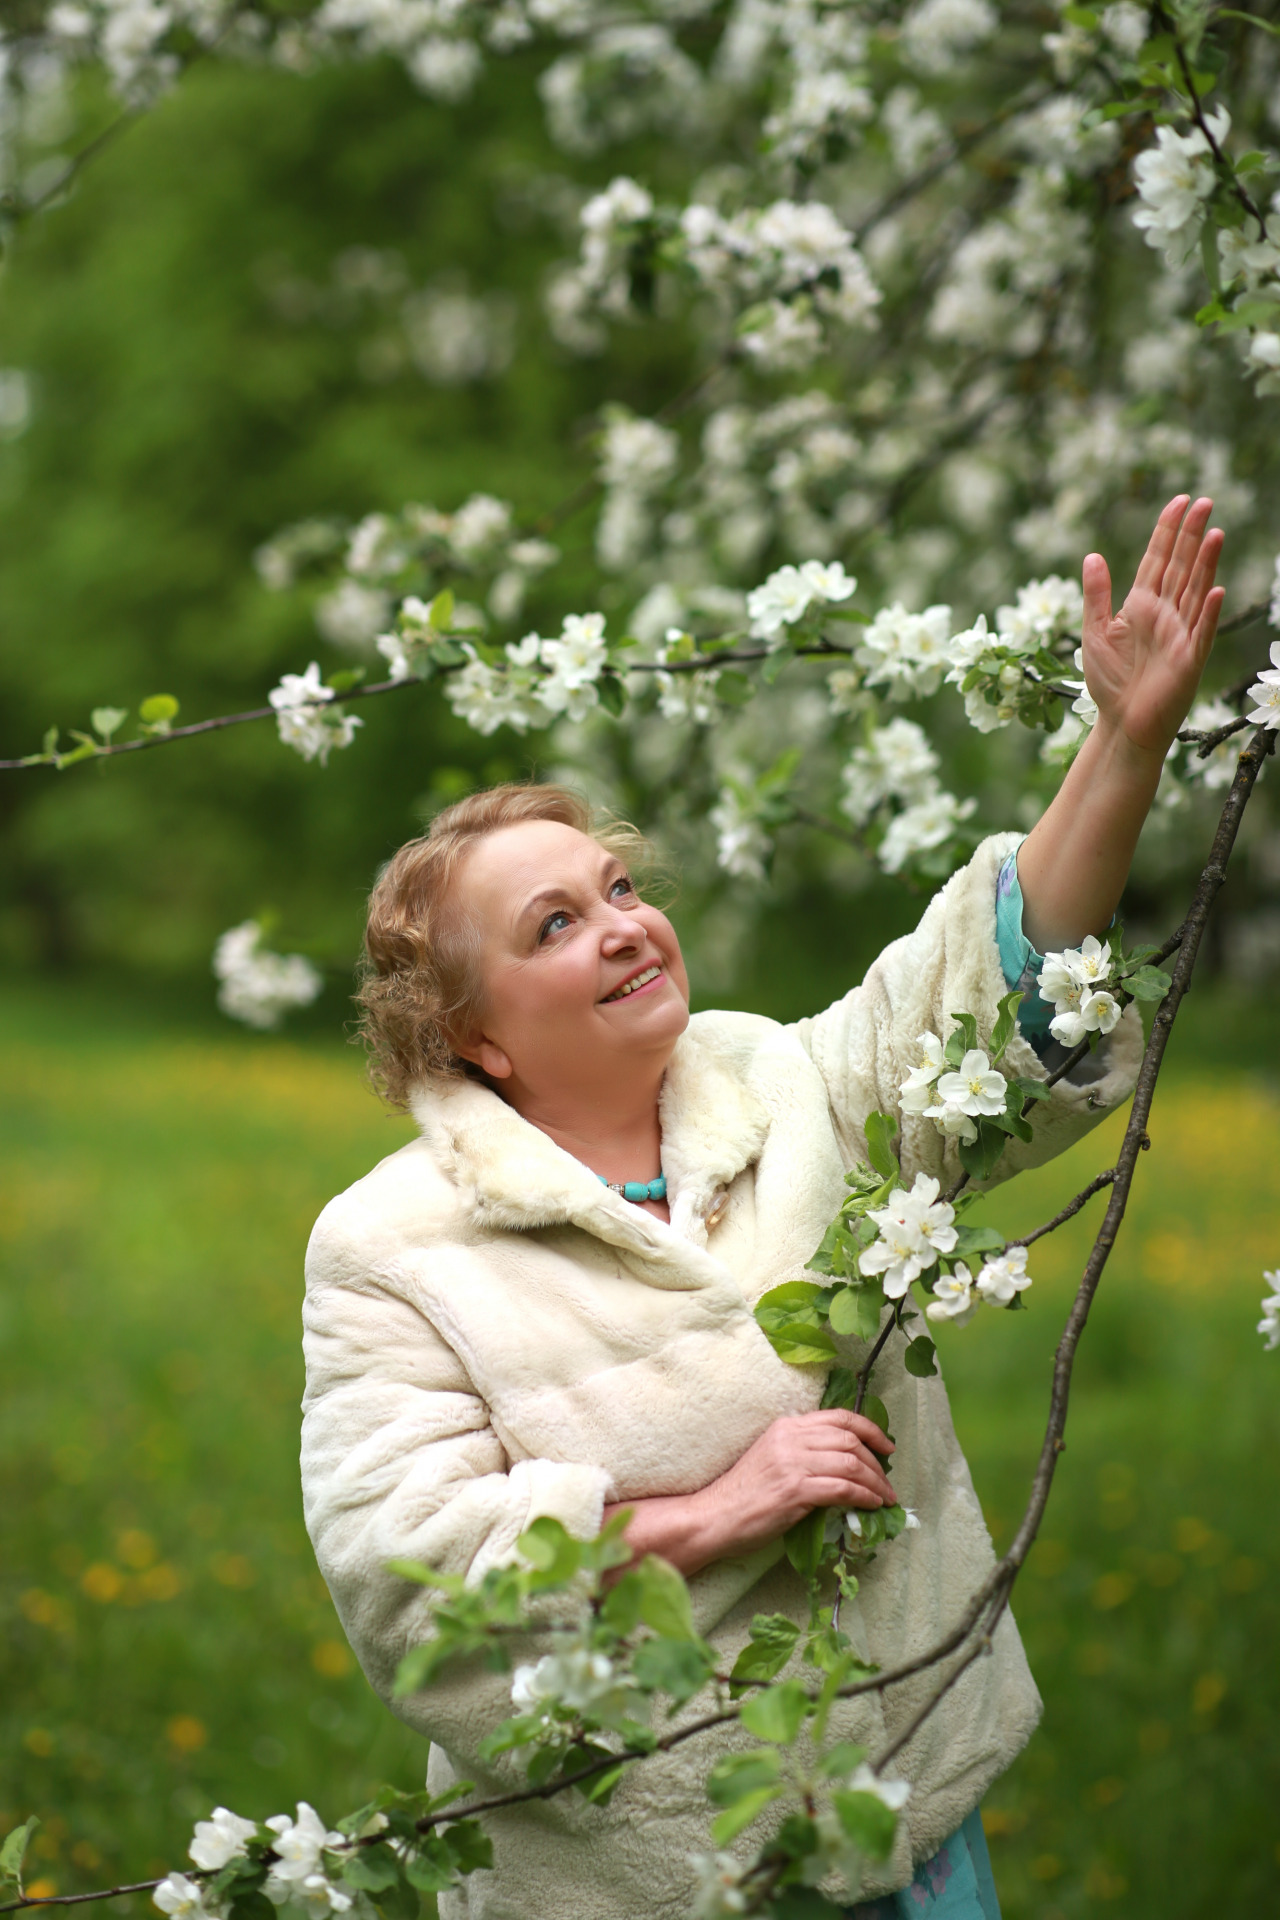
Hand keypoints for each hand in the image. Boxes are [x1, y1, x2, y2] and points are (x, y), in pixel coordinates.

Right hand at [602, 1409, 896, 1578]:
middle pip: (849, 1439)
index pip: (838, 1417)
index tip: (887, 1446)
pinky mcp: (794, 1489)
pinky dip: (863, 1496)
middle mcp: (791, 1438)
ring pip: (850, 1462)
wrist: (714, 1516)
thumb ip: (802, 1452)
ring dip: (875, 1482)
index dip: (870, 1429)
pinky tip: (871, 1505)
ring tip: (885, 1497)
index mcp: (786, 1425)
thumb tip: (843, 1463)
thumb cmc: (743, 1494)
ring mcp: (792, 1462)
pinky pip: (842, 1488)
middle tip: (887, 1481)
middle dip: (877, 1461)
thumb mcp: (772, 1458)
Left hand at [1080, 494, 1224, 757]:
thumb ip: (1096, 595)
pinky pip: (1200, 633)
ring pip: (1195, 591)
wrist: (1121, 724)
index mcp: (1142, 605)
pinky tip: (1214, 591)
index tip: (1179, 501)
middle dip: (1191, 535)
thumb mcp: (1094, 632)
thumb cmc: (1109, 682)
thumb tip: (1092, 555)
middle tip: (1204, 501)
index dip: (1168, 531)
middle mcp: (1165, 614)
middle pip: (1181, 567)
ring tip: (1214, 533)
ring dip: (1205, 564)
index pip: (1158, 560)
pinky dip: (1206, 613)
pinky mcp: (1189, 660)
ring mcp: (1180, 635)